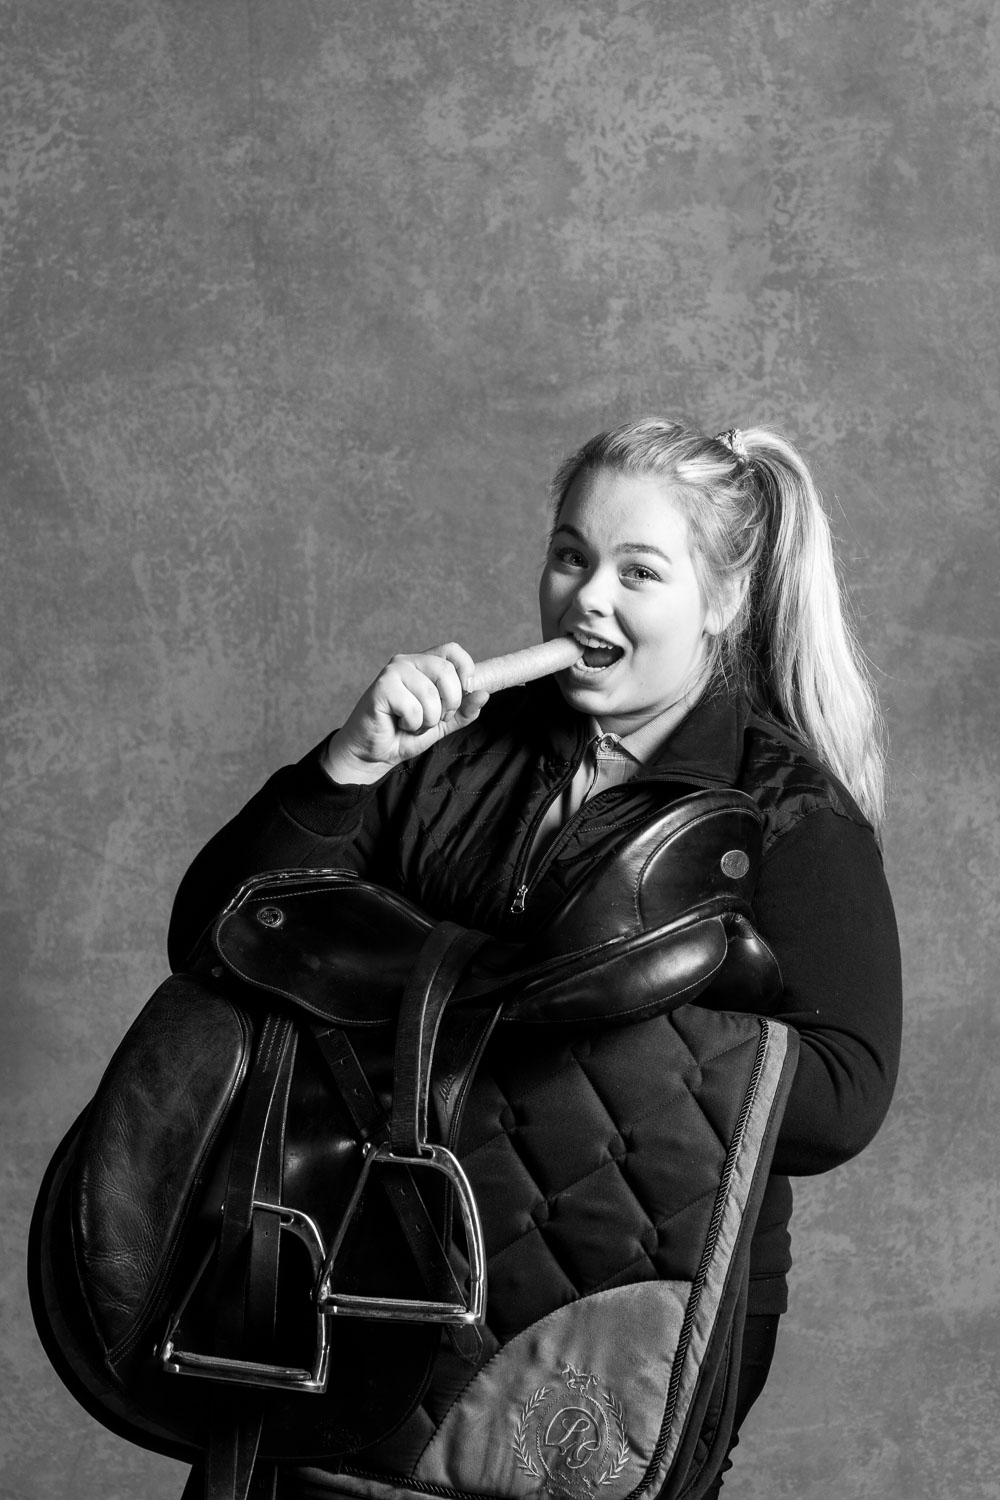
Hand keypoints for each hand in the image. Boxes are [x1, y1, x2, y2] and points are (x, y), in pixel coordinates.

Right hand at [320, 642, 489, 783]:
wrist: (374, 752)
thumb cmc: (405, 734)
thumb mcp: (443, 723)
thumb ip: (464, 710)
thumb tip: (484, 694)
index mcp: (424, 664)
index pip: (453, 651)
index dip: (466, 670)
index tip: (466, 693)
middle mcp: (408, 662)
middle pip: (446, 671)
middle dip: (449, 703)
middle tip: (434, 719)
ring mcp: (393, 672)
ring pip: (430, 694)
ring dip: (428, 720)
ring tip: (413, 724)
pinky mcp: (381, 688)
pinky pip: (412, 707)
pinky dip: (412, 724)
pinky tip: (399, 724)